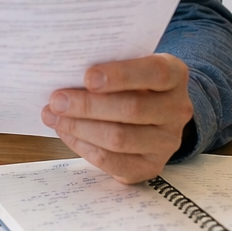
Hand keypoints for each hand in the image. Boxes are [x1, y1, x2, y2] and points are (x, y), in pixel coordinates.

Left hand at [41, 53, 194, 183]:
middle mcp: (177, 109)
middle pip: (132, 109)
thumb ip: (107, 65)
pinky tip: (66, 133)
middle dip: (88, 105)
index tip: (88, 77)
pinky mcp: (151, 166)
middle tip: (57, 100)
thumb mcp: (128, 64)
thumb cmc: (132, 82)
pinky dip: (84, 147)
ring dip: (80, 127)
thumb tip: (64, 71)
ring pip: (119, 138)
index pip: (155, 73)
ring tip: (53, 116)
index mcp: (175, 75)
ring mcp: (167, 141)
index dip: (120, 75)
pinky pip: (113, 161)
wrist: (153, 112)